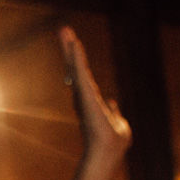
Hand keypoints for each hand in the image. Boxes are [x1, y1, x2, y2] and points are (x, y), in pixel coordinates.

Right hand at [59, 27, 129, 154]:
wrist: (109, 149)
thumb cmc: (113, 141)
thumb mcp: (116, 120)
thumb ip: (113, 110)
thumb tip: (113, 103)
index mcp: (90, 99)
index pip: (82, 75)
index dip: (76, 60)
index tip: (72, 45)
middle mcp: (84, 94)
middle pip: (75, 67)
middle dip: (69, 49)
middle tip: (62, 29)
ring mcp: (83, 93)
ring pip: (76, 65)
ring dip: (71, 47)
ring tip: (64, 29)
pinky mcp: (85, 92)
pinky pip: (80, 70)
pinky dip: (77, 56)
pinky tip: (74, 43)